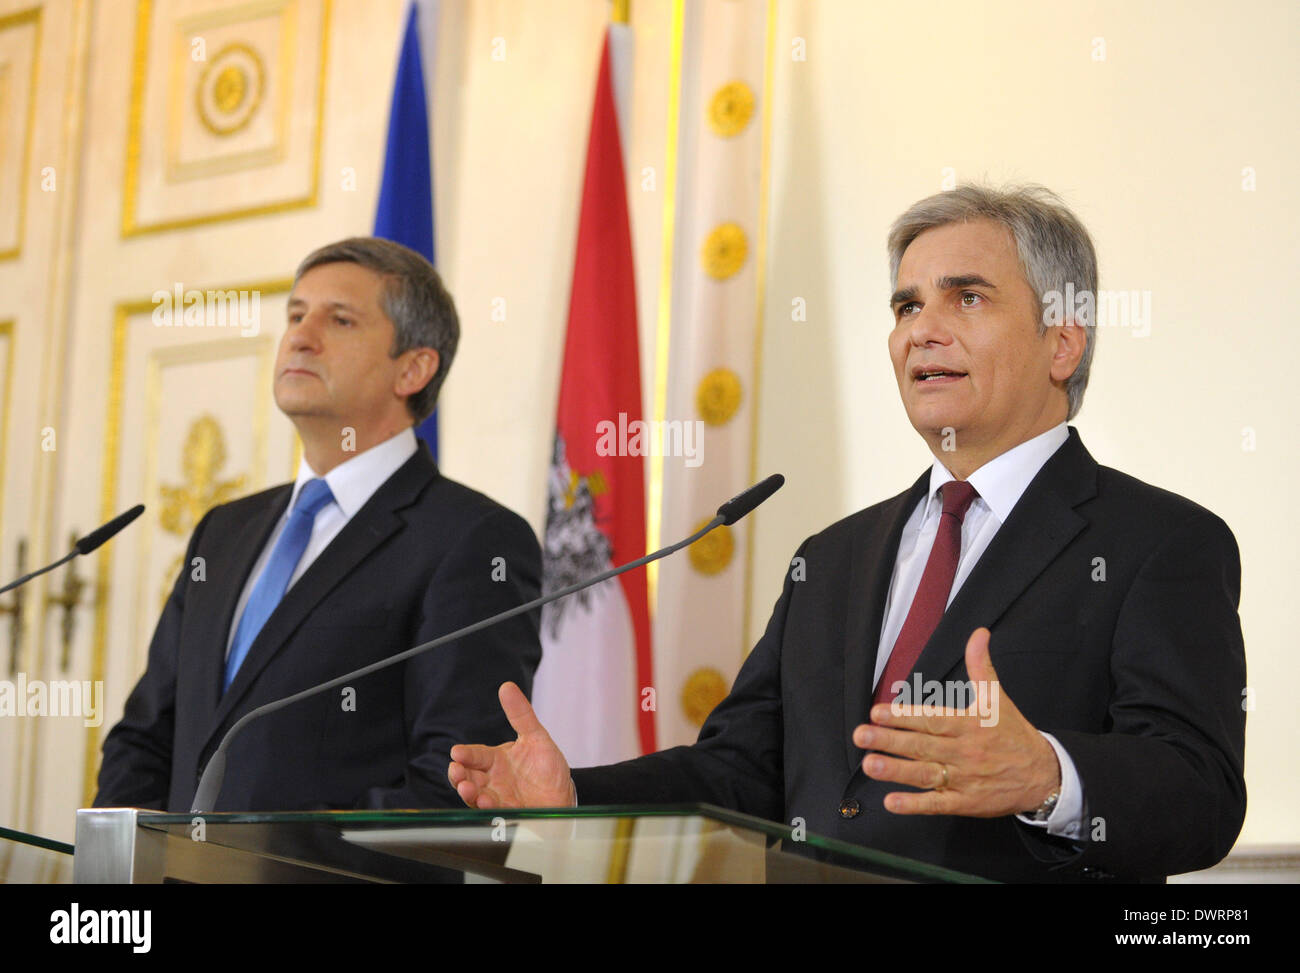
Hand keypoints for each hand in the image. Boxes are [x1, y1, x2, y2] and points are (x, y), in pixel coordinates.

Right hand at [448, 681, 575, 808]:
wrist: (565, 796)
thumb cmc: (548, 768)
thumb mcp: (537, 738)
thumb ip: (521, 715)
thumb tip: (507, 686)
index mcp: (496, 760)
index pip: (475, 755)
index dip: (465, 754)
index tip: (457, 753)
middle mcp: (492, 780)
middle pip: (468, 776)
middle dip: (458, 775)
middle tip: (456, 772)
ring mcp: (497, 798)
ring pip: (474, 796)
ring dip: (468, 793)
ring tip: (467, 789)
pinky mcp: (507, 815)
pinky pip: (493, 812)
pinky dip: (487, 808)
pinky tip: (487, 803)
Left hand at [852, 627, 1060, 817]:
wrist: (1045, 775)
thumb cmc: (1013, 734)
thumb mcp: (998, 697)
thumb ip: (981, 665)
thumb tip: (979, 633)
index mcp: (969, 724)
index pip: (931, 719)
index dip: (903, 716)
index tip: (877, 713)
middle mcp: (964, 751)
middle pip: (922, 745)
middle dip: (889, 740)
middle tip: (861, 736)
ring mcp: (964, 779)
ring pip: (926, 774)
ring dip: (896, 771)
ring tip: (870, 765)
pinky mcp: (966, 803)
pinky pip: (937, 804)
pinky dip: (915, 805)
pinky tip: (891, 802)